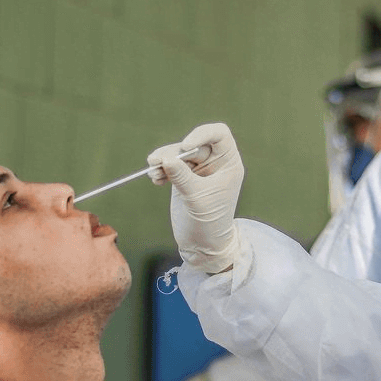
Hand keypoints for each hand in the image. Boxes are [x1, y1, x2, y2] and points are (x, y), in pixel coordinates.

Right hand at [147, 123, 243, 273]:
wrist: (202, 245)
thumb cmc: (209, 222)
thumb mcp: (197, 198)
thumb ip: (182, 176)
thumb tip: (166, 158)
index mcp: (228, 163)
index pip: (218, 134)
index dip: (201, 134)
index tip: (185, 146)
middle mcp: (215, 163)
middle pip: (192, 145)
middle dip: (173, 152)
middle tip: (155, 162)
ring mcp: (198, 170)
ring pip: (178, 154)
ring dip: (163, 161)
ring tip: (152, 172)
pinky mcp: (184, 178)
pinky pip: (170, 166)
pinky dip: (161, 169)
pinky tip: (155, 179)